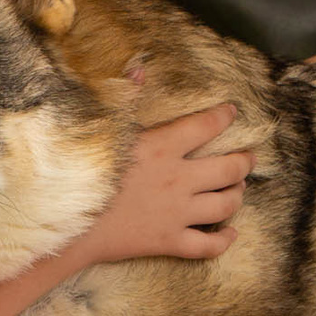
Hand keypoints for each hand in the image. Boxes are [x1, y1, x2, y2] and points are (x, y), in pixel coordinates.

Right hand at [73, 103, 249, 266]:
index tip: (232, 112)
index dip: (223, 117)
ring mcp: (176, 213)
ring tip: (239, 190)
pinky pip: (207, 246)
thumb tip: (138, 70)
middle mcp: (179, 179)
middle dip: (244, 162)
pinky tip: (231, 234)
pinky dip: (223, 241)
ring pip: (224, 205)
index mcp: (163, 147)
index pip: (205, 126)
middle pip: (228, 169)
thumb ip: (125, 98)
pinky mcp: (168, 242)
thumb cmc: (82, 171)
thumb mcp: (102, 128)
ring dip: (237, 196)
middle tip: (249, 158)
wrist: (66, 221)